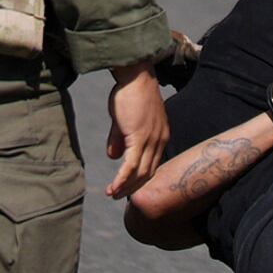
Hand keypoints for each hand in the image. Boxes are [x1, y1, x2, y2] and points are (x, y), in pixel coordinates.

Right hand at [105, 64, 168, 198]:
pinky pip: (131, 166)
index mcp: (160, 135)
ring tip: (113, 194)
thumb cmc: (129, 92)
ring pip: (140, 173)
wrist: (134, 76)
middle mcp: (160, 140)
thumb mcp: (124, 119)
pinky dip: (122, 179)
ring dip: (126, 187)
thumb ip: (120, 138)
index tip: (128, 186)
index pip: (153, 164)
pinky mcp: (139, 138)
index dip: (140, 178)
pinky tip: (113, 187)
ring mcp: (151, 140)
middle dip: (133, 187)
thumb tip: (112, 156)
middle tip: (118, 196)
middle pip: (149, 172)